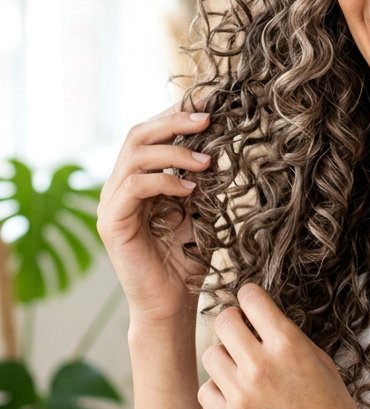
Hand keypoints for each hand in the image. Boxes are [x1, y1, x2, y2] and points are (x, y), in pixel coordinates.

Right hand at [97, 104, 213, 324]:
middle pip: (138, 135)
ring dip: (174, 153)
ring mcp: (111, 203)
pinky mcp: (111, 222)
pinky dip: (163, 181)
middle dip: (174, 123)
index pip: (150, 134)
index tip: (207, 105)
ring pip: (135, 156)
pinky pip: (133, 186)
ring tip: (206, 162)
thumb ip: (202, 179)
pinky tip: (190, 189)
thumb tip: (218, 143)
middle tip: (207, 120)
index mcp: (138, 179)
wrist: (173, 303)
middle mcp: (120, 186)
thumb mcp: (202, 209)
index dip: (175, 116)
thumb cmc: (187, 259)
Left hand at [198, 282, 369, 408]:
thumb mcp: (321, 363)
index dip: (249, 297)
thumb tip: (262, 318)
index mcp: (289, 345)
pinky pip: (205, 390)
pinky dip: (217, 390)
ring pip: (210, 355)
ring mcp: (242, 395)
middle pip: (223, 322)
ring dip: (224, 358)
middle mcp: (262, 365)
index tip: (250, 303)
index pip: (251, 298)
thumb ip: (289, 338)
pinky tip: (235, 396)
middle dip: (232, 323)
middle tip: (239, 333)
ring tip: (240, 370)